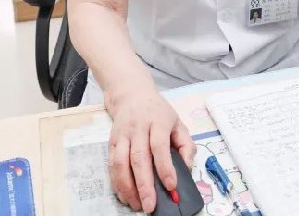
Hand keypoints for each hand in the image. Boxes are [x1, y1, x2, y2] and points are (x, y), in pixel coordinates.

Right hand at [105, 85, 195, 212]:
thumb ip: (186, 145)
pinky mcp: (111, 141)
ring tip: (136, 204)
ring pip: (121, 163)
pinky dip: (116, 182)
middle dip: (144, 185)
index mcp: (158, 122)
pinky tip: (124, 195)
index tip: (171, 186)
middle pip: (139, 158)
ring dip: (127, 187)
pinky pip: (111, 164)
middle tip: (150, 206)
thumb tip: (187, 169)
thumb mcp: (178, 123)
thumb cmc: (158, 113)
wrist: (132, 94)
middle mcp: (138, 128)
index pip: (159, 146)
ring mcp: (122, 135)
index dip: (165, 167)